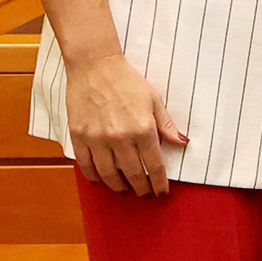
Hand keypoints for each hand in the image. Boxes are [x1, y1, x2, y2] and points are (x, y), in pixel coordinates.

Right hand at [64, 52, 187, 196]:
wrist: (95, 67)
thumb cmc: (127, 81)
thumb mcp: (154, 100)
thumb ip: (166, 125)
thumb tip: (182, 143)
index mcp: (143, 129)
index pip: (154, 165)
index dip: (159, 183)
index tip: (162, 192)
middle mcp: (120, 138)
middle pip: (133, 174)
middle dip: (141, 188)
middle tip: (144, 193)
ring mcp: (97, 139)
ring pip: (109, 174)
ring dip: (119, 186)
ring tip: (125, 188)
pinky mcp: (79, 136)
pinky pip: (85, 165)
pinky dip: (94, 176)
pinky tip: (100, 180)